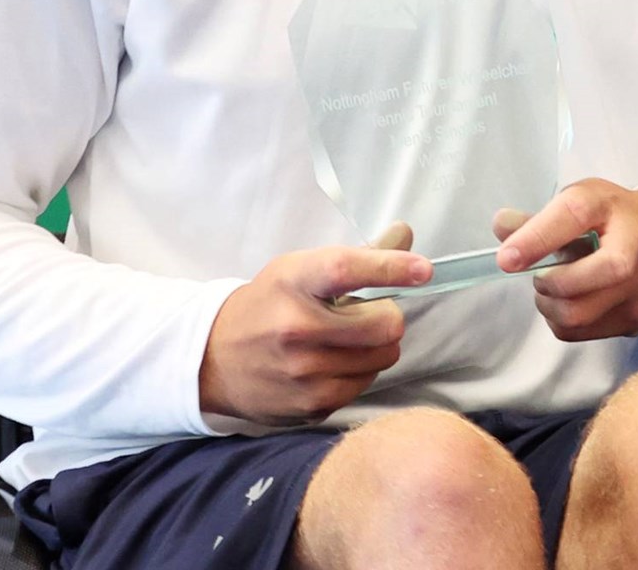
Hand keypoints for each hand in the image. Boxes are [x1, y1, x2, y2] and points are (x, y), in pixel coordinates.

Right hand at [196, 223, 428, 422]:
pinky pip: (366, 384)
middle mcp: (296, 327)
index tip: (424, 269)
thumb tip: (405, 233)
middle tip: (363, 315)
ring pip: (384, 357)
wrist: (212, 360)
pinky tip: (331, 363)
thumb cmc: (268, 306)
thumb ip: (358, 256)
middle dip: (385, 316)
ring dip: (375, 347)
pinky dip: (359, 372)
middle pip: (385, 324)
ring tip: (343, 340)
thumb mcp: (301, 270)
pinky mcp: (311, 405)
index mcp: (294, 282)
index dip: (391, 267)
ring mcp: (303, 371)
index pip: (347, 269)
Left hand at [495, 180, 637, 341]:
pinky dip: (569, 321)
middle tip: (543, 276)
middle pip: (571, 287)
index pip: (573, 216)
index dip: (534, 239)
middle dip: (544, 285)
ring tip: (557, 292)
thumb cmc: (629, 217)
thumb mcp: (591, 200)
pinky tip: (578, 302)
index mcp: (612, 207)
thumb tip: (501, 226)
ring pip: (574, 317)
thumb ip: (543, 218)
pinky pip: (586, 332)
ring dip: (552, 307)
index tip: (506, 260)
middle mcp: (630, 250)